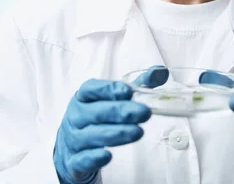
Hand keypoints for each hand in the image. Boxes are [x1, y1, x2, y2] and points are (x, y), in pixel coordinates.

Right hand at [53, 66, 167, 183]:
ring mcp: (74, 139)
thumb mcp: (114, 99)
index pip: (92, 89)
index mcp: (84, 97)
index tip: (127, 91)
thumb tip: (161, 72)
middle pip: (97, 112)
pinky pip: (82, 159)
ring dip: (117, 134)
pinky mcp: (75, 160)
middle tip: (144, 113)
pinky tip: (108, 156)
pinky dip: (94, 157)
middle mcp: (77, 116)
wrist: (72, 148)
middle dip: (122, 112)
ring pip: (93, 135)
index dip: (109, 89)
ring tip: (138, 132)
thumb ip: (138, 85)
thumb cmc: (97, 117)